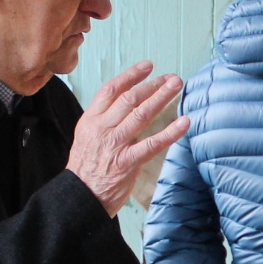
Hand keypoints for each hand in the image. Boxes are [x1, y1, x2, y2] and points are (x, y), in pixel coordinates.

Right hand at [66, 61, 189, 215]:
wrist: (79, 197)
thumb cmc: (86, 169)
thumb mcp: (87, 137)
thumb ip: (104, 121)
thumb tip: (125, 105)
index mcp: (91, 120)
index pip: (112, 90)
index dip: (131, 75)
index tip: (147, 66)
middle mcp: (102, 128)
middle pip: (130, 99)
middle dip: (152, 85)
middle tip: (171, 77)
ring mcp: (115, 145)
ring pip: (141, 115)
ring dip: (161, 98)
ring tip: (176, 87)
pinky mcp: (127, 162)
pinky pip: (152, 144)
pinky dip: (170, 132)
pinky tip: (184, 122)